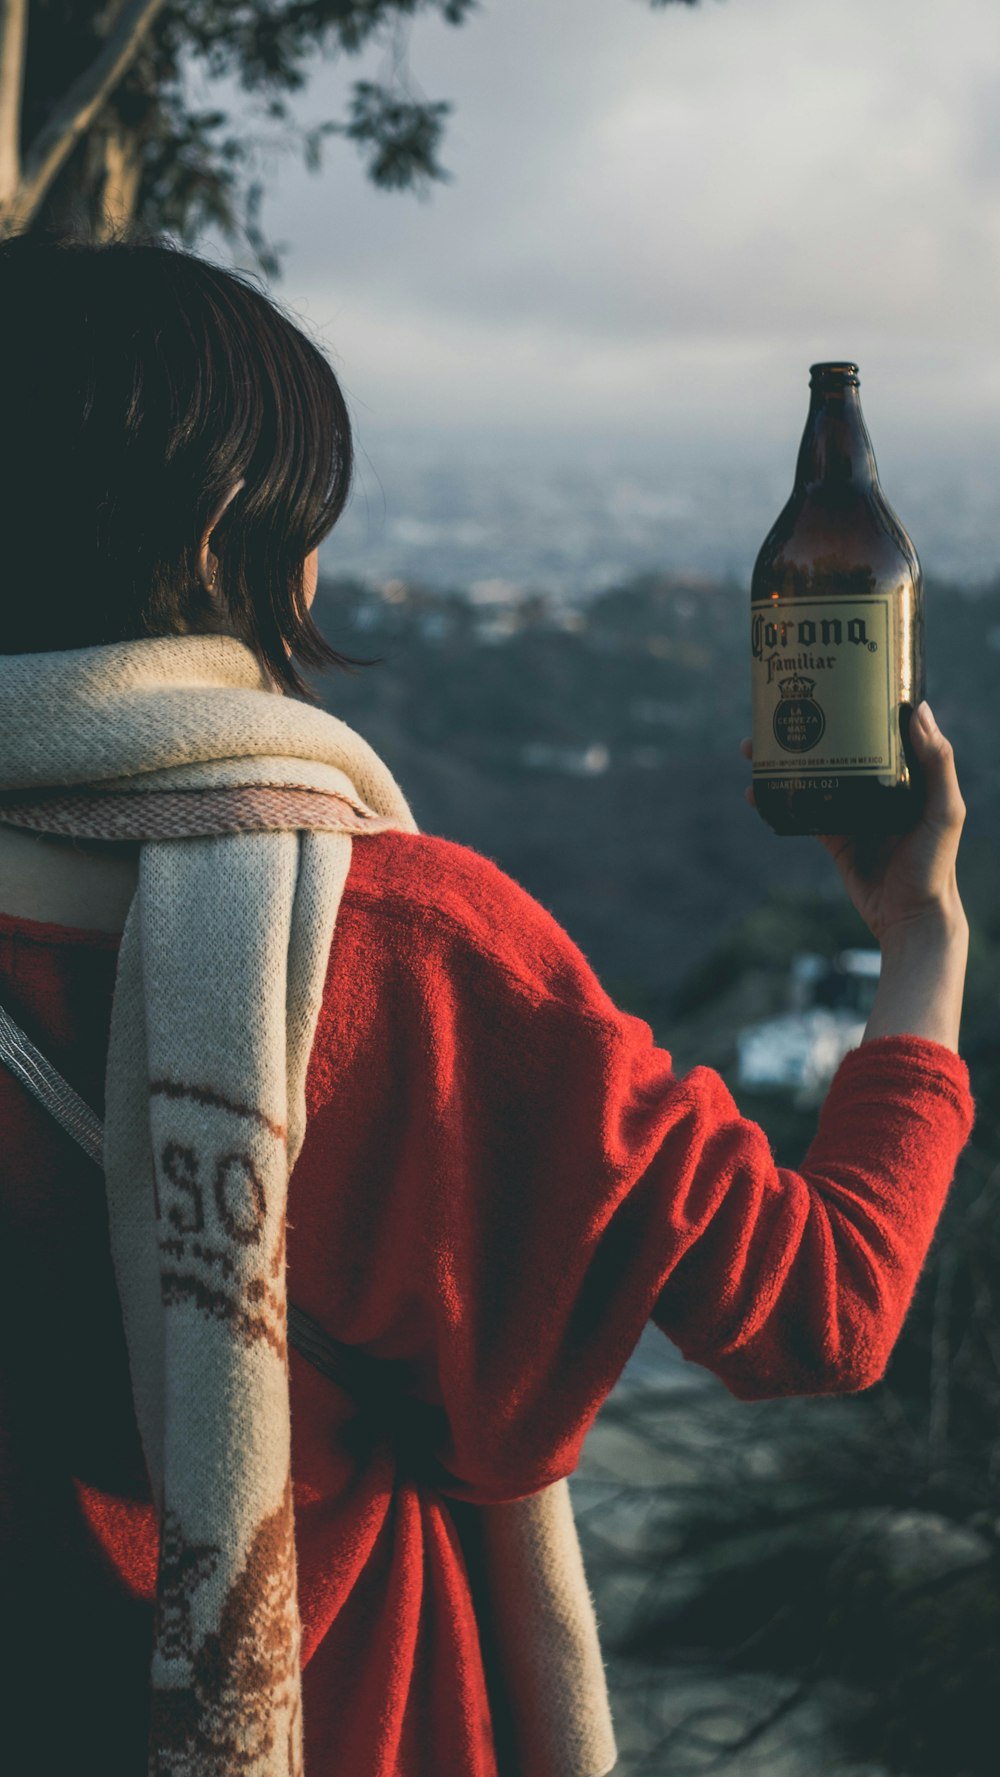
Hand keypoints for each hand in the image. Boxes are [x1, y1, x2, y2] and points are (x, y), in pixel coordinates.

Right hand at [740, 702, 966, 944]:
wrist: (911, 918)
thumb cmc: (936, 865)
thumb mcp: (944, 811)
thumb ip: (937, 764)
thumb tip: (919, 710)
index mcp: (905, 774)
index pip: (878, 729)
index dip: (854, 704)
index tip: (828, 680)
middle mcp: (877, 786)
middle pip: (836, 747)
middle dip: (805, 727)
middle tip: (773, 712)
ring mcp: (852, 810)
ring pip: (812, 775)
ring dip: (783, 761)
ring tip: (753, 748)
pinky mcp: (833, 837)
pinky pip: (801, 811)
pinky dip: (777, 800)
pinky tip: (757, 791)